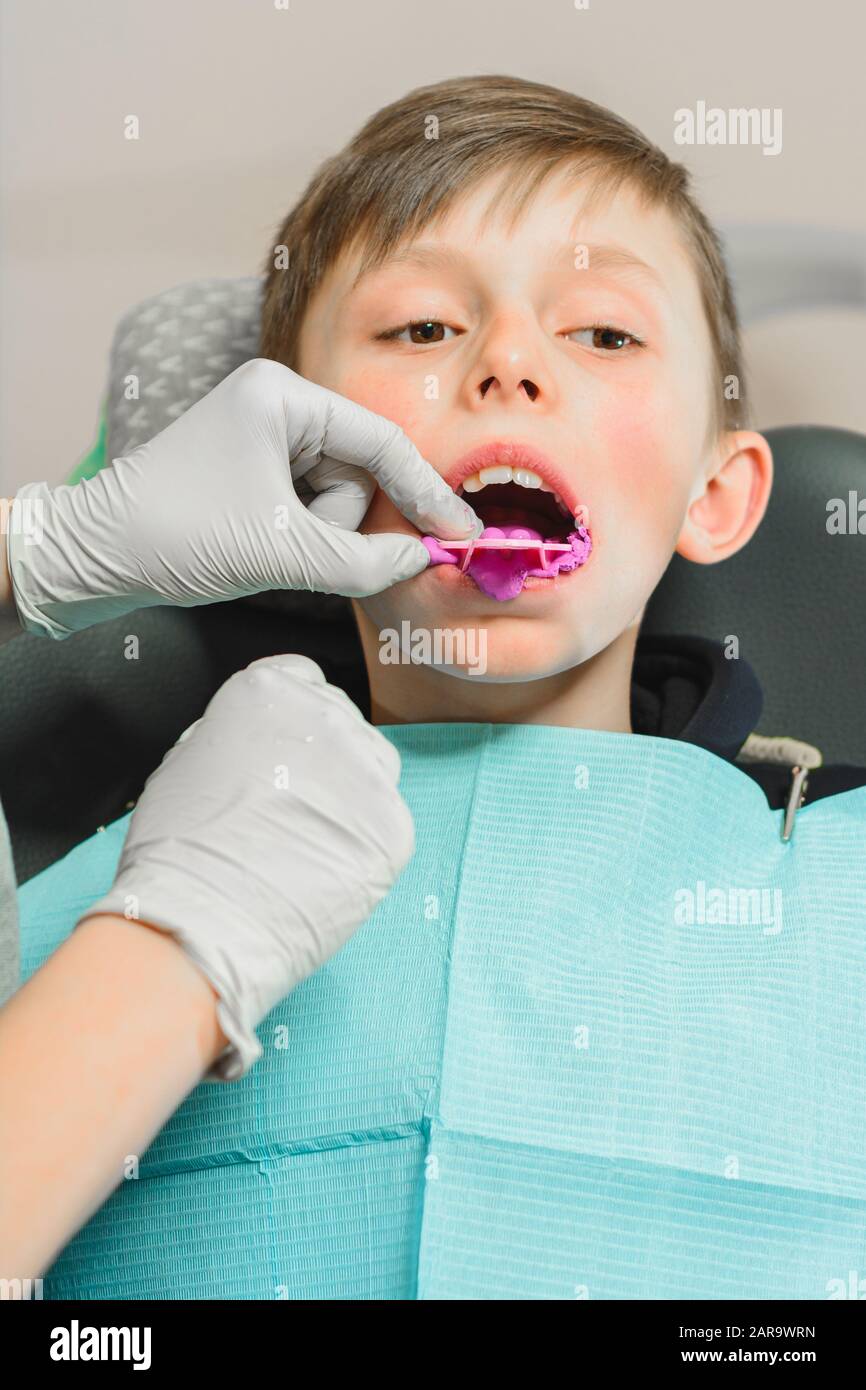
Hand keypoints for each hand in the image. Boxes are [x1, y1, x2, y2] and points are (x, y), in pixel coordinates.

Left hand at [7, 358, 480, 637]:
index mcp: (281, 394)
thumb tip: (420, 562)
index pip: (380, 441)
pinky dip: (304, 539)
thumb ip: (362, 562)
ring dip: (319, 536)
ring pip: (335, 496)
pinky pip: (309, 506)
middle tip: (330, 559)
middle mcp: (275, 403)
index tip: (461, 533)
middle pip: (359, 470)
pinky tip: (267, 552)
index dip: (426, 492)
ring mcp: (262, 436)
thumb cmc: (178, 535)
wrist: (93, 558)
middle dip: (347, 524)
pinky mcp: (252, 470)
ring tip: (271, 552)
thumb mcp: (281, 552)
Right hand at [77, 654, 416, 1079]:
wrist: (200, 919)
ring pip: (373, 765)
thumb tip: (255, 737)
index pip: (303, 679)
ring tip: (307, 838)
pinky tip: (323, 867)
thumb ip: (233, 732)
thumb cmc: (177, 851)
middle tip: (290, 802)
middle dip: (322, 754)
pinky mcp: (393, 826)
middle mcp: (326, 718)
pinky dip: (362, 843)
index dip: (291, 717)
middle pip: (341, 721)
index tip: (285, 745)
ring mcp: (366, 771)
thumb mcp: (185, 761)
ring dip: (350, 792)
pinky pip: (385, 822)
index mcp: (268, 691)